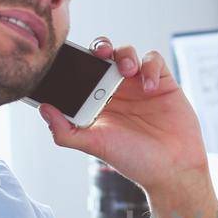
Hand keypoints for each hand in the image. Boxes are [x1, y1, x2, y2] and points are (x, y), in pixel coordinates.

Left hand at [37, 36, 208, 202]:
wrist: (174, 169)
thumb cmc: (135, 160)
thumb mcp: (96, 145)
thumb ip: (66, 131)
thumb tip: (43, 109)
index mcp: (98, 102)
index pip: (82, 73)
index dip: (75, 62)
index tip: (69, 58)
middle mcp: (117, 91)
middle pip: (104, 56)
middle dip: (100, 48)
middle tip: (99, 54)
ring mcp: (140, 84)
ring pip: (127, 53)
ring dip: (124, 55)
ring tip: (126, 70)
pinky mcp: (162, 82)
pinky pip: (153, 60)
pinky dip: (149, 67)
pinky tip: (148, 86)